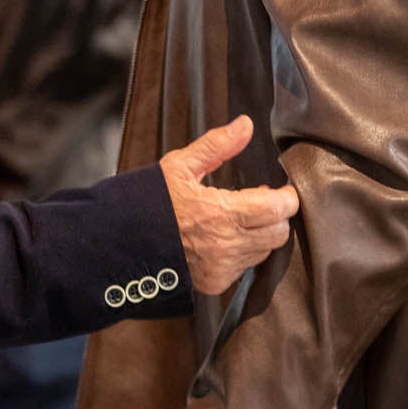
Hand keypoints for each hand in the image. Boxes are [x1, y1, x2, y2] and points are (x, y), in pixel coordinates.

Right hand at [160, 115, 298, 294]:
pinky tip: (223, 238)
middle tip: (261, 202)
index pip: (278, 209)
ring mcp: (221, 268)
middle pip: (278, 234)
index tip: (283, 190)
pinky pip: (245, 267)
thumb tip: (245, 125)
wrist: (120, 241)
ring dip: (260, 234)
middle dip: (276, 216)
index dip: (287, 197)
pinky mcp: (215, 283)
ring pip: (264, 252)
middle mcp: (225, 246)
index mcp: (221, 214)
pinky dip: (242, 252)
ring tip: (238, 219)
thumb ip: (217, 146)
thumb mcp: (180, 166)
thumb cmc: (148, 202)